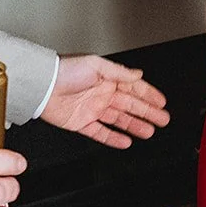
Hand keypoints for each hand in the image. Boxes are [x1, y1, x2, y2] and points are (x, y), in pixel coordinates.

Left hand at [40, 55, 169, 148]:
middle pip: (130, 106)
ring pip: (119, 120)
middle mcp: (101, 94)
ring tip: (150, 132)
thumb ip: (119, 72)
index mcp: (106, 79)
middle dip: (148, 112)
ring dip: (135, 125)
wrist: (42, 86)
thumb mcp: (96, 65)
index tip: (161, 102)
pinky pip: (101, 133)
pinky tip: (126, 141)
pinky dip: (113, 138)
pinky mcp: (81, 123)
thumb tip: (138, 74)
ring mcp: (92, 109)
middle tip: (163, 119)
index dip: (149, 95)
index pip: (133, 88)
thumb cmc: (64, 70)